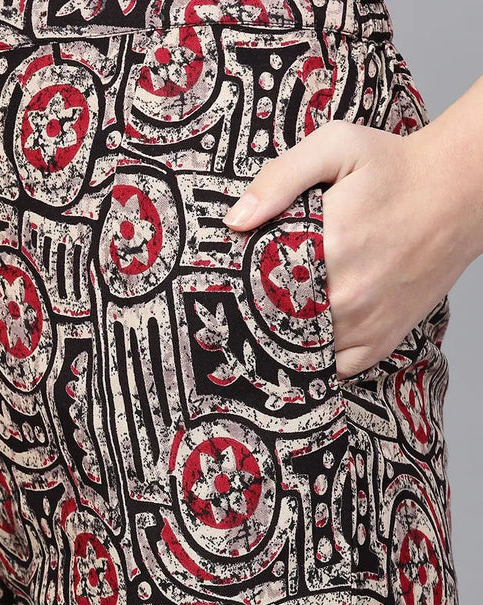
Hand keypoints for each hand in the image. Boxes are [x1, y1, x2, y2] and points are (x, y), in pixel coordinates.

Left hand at [222, 119, 477, 380]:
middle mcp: (347, 295)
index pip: (259, 284)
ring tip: (283, 311)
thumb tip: (237, 220)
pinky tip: (313, 331)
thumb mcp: (336, 147)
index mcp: (329, 248)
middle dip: (260, 310)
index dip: (243, 283)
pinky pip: (336, 367)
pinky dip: (321, 356)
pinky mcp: (381, 341)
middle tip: (255, 294)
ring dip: (289, 335)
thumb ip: (280, 178)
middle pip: (277, 320)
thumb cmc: (396, 168)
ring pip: (303, 348)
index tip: (235, 277)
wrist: (460, 191)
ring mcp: (365, 325)